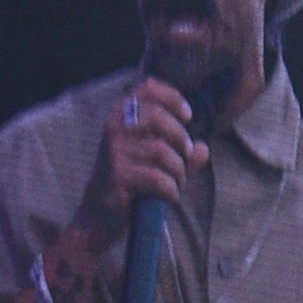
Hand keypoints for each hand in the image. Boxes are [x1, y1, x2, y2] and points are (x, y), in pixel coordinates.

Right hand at [65, 75, 208, 262]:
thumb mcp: (156, 162)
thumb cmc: (131, 181)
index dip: (172, 98)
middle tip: (183, 160)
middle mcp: (114, 127)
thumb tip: (203, 148)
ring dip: (178, 172)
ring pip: (163, 152)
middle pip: (159, 117)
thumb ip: (182, 153)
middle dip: (181, 141)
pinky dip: (171, 190)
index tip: (187, 117)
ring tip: (173, 183)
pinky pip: (159, 178)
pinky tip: (167, 195)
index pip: (147, 88)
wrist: (99, 214)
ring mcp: (114, 151)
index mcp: (122, 115)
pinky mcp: (118, 175)